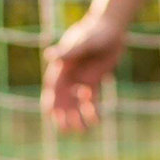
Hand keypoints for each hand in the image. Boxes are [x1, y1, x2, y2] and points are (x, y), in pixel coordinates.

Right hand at [41, 13, 127, 132]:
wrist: (111, 29)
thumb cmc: (95, 32)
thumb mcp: (83, 42)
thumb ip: (69, 51)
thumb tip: (49, 55)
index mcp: (62, 67)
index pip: (53, 88)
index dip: (51, 102)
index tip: (51, 115)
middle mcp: (69, 76)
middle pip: (63, 100)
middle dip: (63, 115)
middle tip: (66, 130)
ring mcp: (80, 80)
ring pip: (76, 103)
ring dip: (77, 116)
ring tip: (82, 130)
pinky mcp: (93, 82)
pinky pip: (91, 100)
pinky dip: (92, 110)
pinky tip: (96, 121)